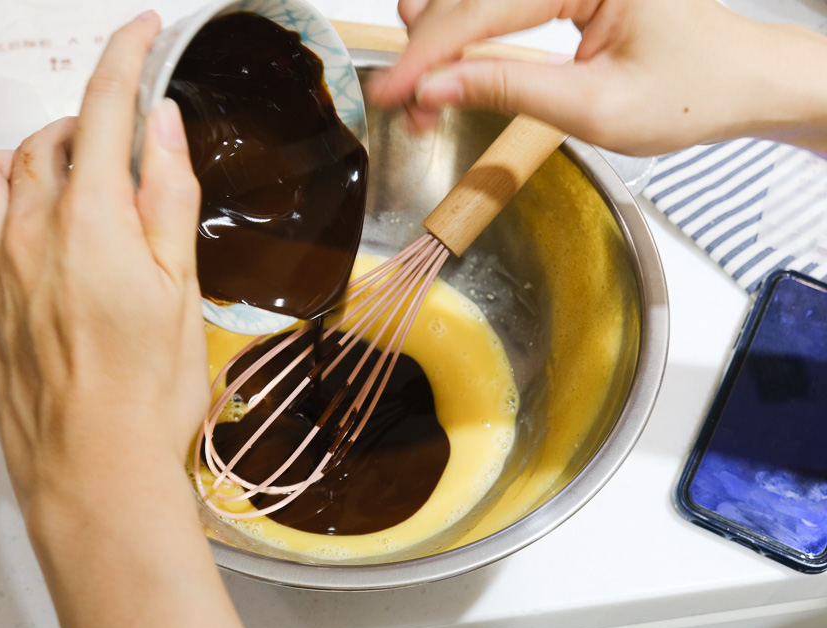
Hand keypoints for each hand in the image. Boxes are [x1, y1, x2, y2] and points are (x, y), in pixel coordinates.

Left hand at [0, 13, 206, 516]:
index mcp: (94, 222)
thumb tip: (161, 125)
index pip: (105, 110)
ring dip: (27, 157)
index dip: (127, 58)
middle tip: (131, 156)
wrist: (97, 469)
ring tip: (64, 181)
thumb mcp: (183, 289)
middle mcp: (32, 232)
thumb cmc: (150, 390)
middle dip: (92, 124)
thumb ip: (168, 199)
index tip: (144, 31)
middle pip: (51, 138)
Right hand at [370, 0, 826, 154]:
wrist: (743, 82)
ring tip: (416, 91)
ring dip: (442, 43)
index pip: (485, 9)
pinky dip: (466, 34)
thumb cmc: (694, 90)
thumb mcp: (596, 108)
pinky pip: (500, 3)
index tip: (392, 91)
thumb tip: (437, 89)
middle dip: (430, 52)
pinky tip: (441, 56)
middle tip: (398, 101)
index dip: (430, 54)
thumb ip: (509, 90)